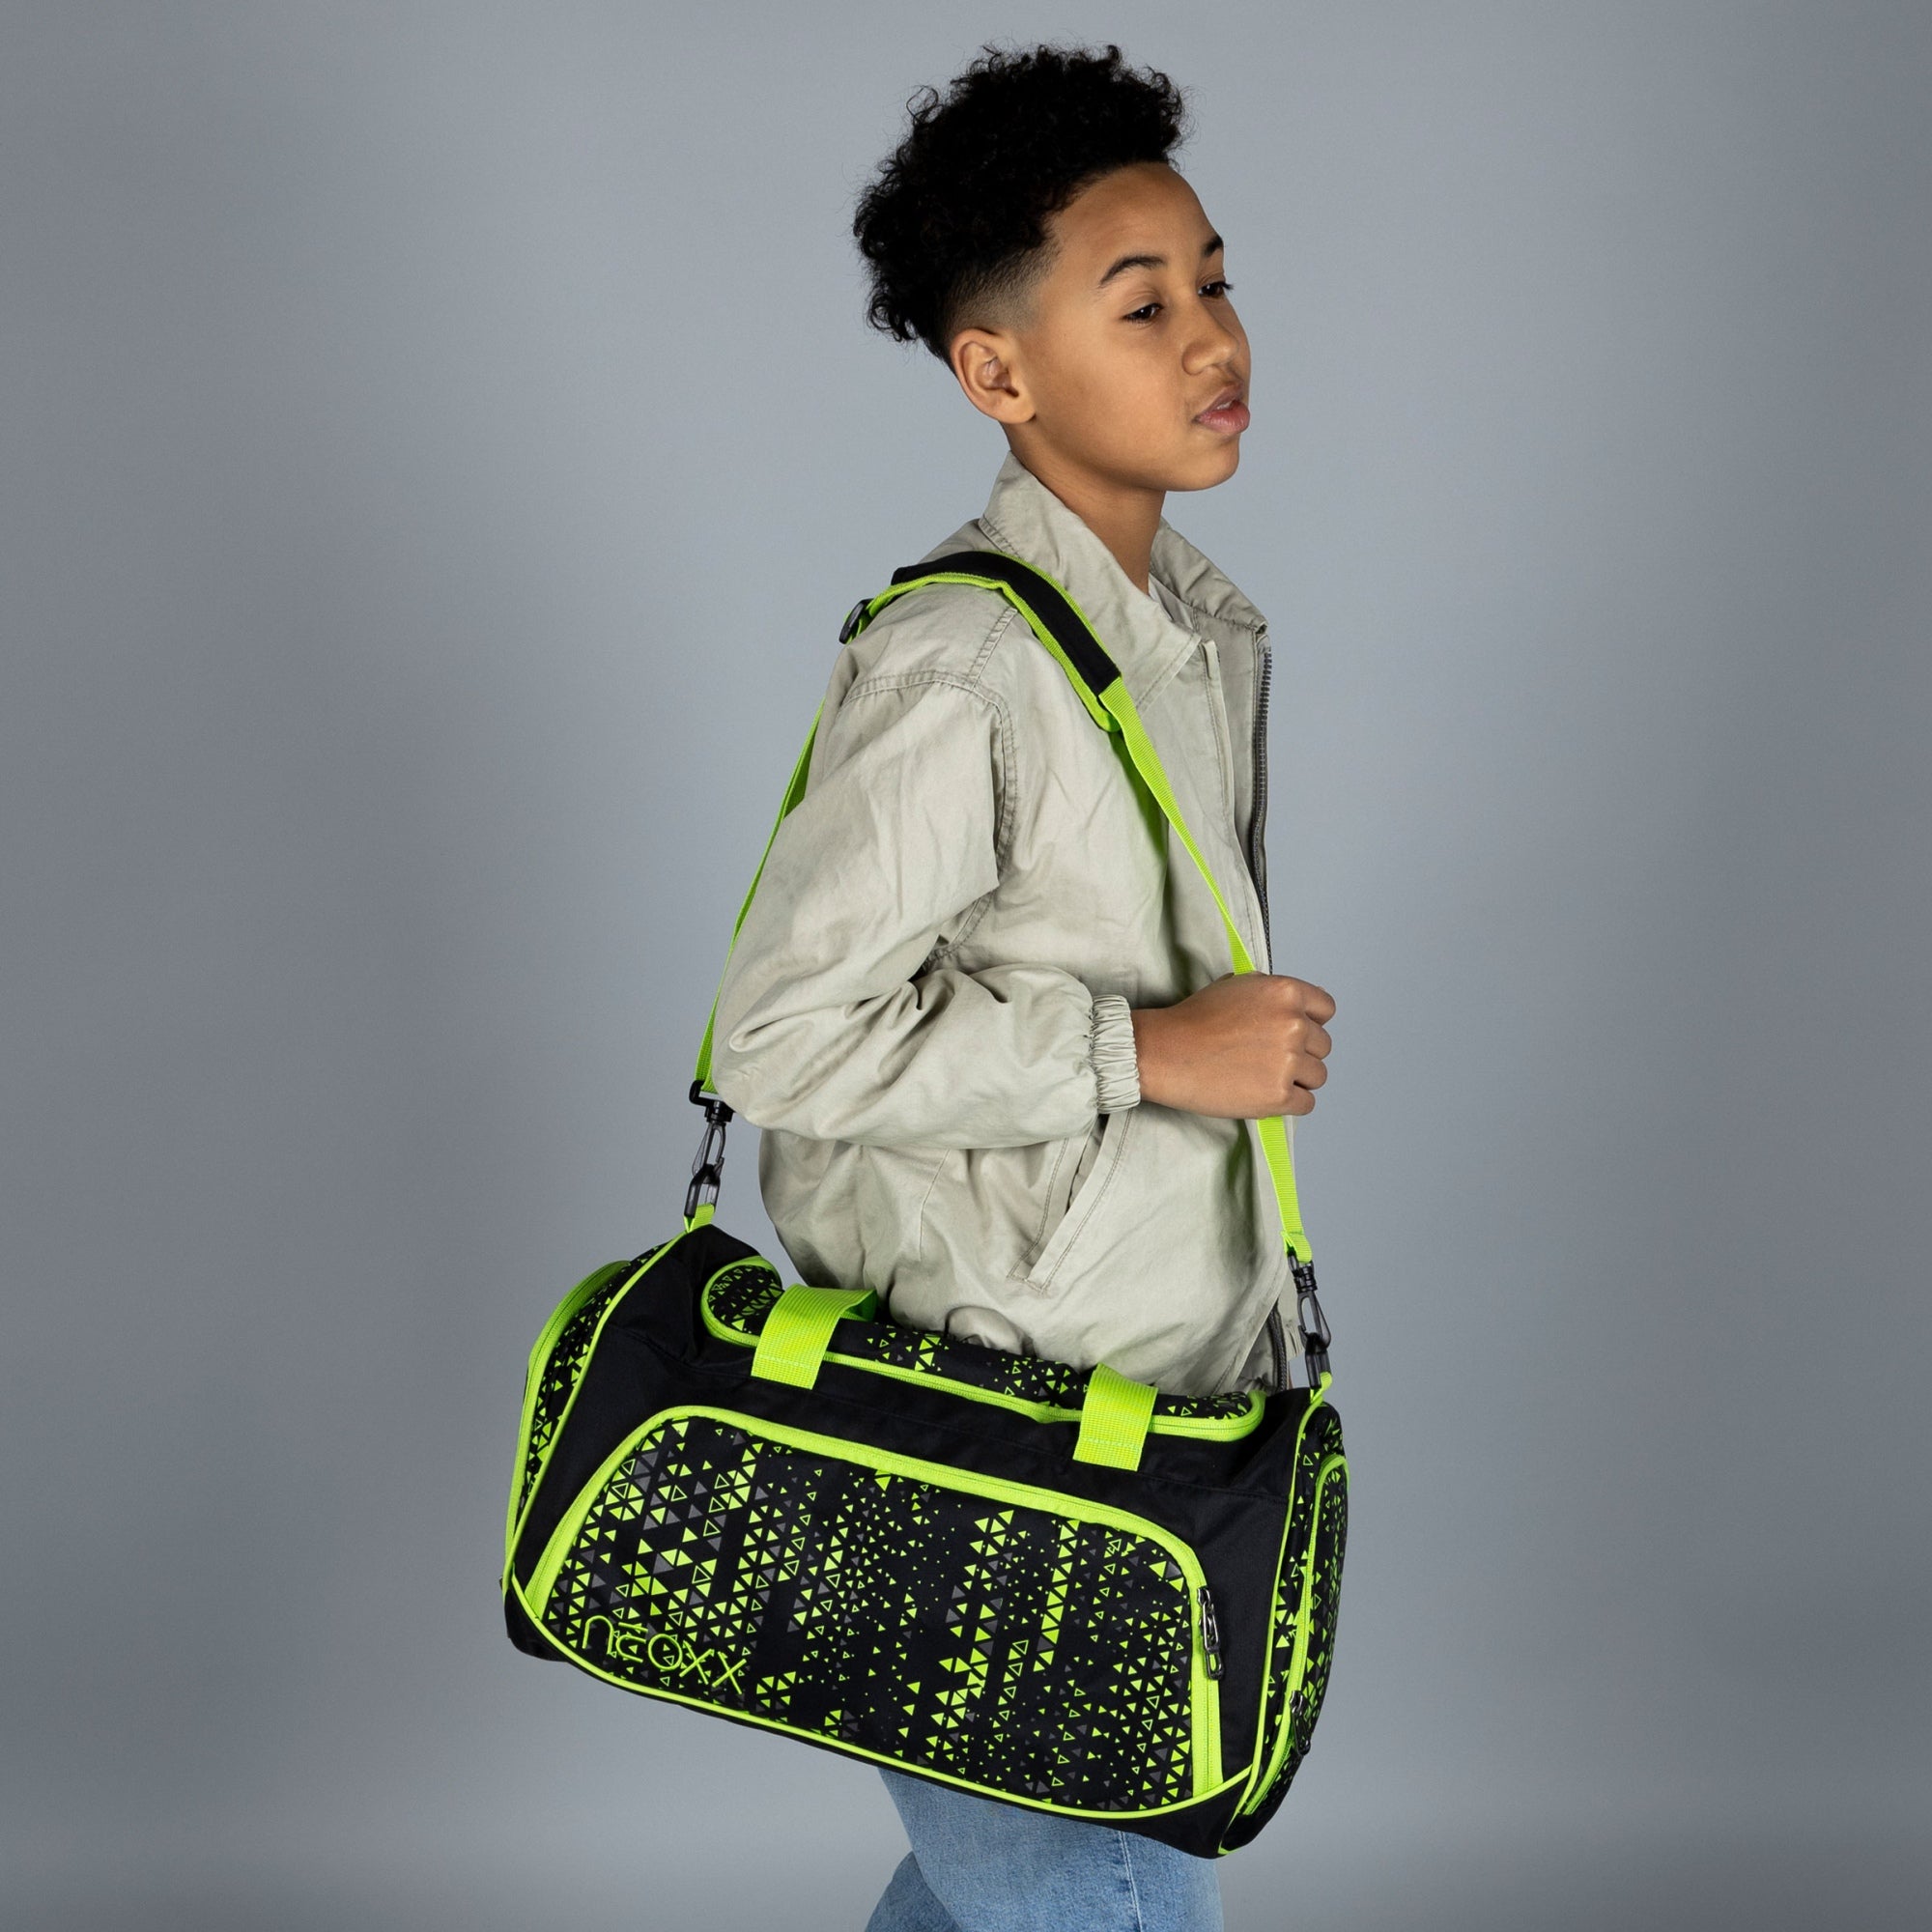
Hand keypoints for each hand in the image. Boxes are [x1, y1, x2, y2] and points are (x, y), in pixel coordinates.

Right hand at [1130, 974, 1334, 1118]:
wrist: (1164, 1053)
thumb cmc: (1193, 1019)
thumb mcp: (1236, 985)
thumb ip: (1271, 993)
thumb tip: (1300, 1006)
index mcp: (1286, 993)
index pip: (1326, 1010)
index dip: (1310, 1021)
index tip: (1293, 1032)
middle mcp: (1294, 1024)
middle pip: (1323, 1046)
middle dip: (1301, 1052)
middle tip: (1268, 1057)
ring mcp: (1288, 1061)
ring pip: (1318, 1076)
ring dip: (1297, 1079)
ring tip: (1264, 1077)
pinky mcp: (1279, 1096)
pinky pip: (1307, 1103)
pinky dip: (1290, 1102)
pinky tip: (1265, 1094)